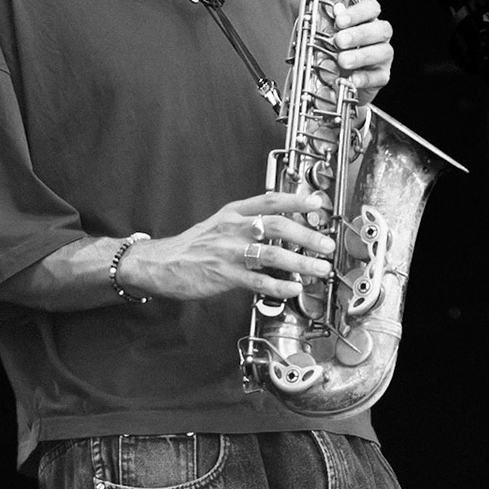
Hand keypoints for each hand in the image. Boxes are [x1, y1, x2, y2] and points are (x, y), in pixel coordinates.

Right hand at [120, 192, 335, 303]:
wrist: (161, 263)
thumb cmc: (195, 245)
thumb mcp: (222, 223)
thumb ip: (251, 221)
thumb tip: (287, 224)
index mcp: (234, 212)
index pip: (270, 200)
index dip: (295, 201)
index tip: (317, 203)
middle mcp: (233, 228)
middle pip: (276, 225)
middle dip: (306, 235)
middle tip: (327, 244)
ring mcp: (228, 252)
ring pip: (271, 253)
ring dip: (300, 262)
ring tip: (319, 269)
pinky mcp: (223, 275)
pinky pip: (257, 281)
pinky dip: (278, 285)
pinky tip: (293, 288)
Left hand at [294, 0, 394, 106]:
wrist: (329, 80)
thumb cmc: (329, 49)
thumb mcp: (316, 29)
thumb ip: (308, 11)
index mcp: (364, 19)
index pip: (371, 7)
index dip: (358, 12)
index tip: (339, 20)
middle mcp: (377, 36)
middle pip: (381, 29)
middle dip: (359, 34)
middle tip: (339, 41)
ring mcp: (381, 57)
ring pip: (384, 51)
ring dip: (362, 56)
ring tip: (342, 61)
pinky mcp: (381, 76)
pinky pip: (380, 76)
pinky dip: (365, 77)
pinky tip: (352, 78)